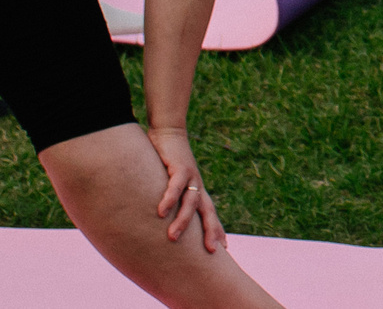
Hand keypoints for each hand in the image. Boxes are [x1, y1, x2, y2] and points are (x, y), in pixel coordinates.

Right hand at [148, 125, 227, 252]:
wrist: (169, 131)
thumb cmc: (168, 159)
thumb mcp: (171, 182)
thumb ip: (169, 198)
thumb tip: (160, 216)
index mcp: (197, 190)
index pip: (210, 213)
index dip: (216, 229)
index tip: (222, 248)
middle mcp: (197, 185)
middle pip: (208, 211)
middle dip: (211, 231)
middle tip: (212, 250)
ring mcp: (190, 176)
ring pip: (191, 202)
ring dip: (182, 220)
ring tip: (173, 238)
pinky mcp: (179, 167)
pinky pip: (175, 186)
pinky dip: (169, 199)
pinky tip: (162, 212)